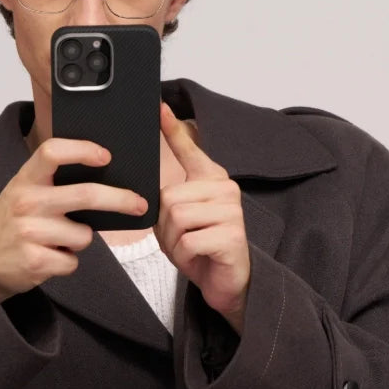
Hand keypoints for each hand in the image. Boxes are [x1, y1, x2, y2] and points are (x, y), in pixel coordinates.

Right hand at [0, 139, 147, 301]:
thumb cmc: (11, 221)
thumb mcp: (22, 191)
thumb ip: (53, 182)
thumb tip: (104, 174)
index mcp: (25, 179)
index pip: (52, 152)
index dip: (82, 150)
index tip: (106, 155)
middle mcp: (26, 202)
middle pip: (85, 195)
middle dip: (120, 199)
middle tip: (139, 204)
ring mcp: (28, 232)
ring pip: (84, 235)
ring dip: (80, 240)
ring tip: (57, 240)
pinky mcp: (34, 262)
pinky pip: (72, 261)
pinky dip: (67, 262)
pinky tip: (48, 257)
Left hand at [154, 102, 250, 333]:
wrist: (227, 281)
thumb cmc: (201, 246)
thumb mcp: (181, 217)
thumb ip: (171, 195)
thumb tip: (156, 183)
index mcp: (212, 179)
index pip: (190, 149)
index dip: (172, 129)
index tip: (159, 107)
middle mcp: (225, 189)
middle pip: (169, 196)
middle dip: (165, 225)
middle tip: (181, 238)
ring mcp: (231, 211)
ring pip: (177, 218)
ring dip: (173, 241)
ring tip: (189, 247)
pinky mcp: (231, 235)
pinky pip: (188, 241)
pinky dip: (184, 255)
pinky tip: (199, 257)